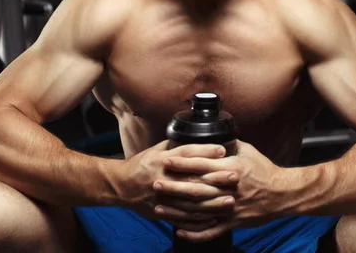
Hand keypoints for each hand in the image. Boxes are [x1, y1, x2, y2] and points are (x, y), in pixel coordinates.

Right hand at [114, 140, 238, 233]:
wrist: (120, 186)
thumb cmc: (141, 165)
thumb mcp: (156, 150)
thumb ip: (175, 146)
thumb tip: (194, 135)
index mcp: (161, 160)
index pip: (186, 153)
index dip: (205, 151)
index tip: (223, 149)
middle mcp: (163, 177)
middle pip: (193, 178)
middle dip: (216, 178)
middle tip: (235, 176)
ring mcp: (162, 198)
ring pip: (191, 202)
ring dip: (212, 202)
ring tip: (230, 200)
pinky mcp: (162, 212)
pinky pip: (183, 219)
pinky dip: (199, 221)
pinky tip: (214, 219)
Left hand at [154, 139, 292, 242]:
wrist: (282, 193)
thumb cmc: (264, 169)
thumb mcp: (247, 150)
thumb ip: (229, 144)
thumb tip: (213, 135)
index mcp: (230, 167)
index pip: (202, 164)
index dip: (183, 162)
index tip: (167, 160)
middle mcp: (227, 188)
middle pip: (195, 188)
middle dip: (173, 186)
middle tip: (155, 183)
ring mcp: (229, 207)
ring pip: (198, 211)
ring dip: (177, 211)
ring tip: (159, 208)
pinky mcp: (233, 223)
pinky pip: (210, 230)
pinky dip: (194, 232)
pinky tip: (179, 231)